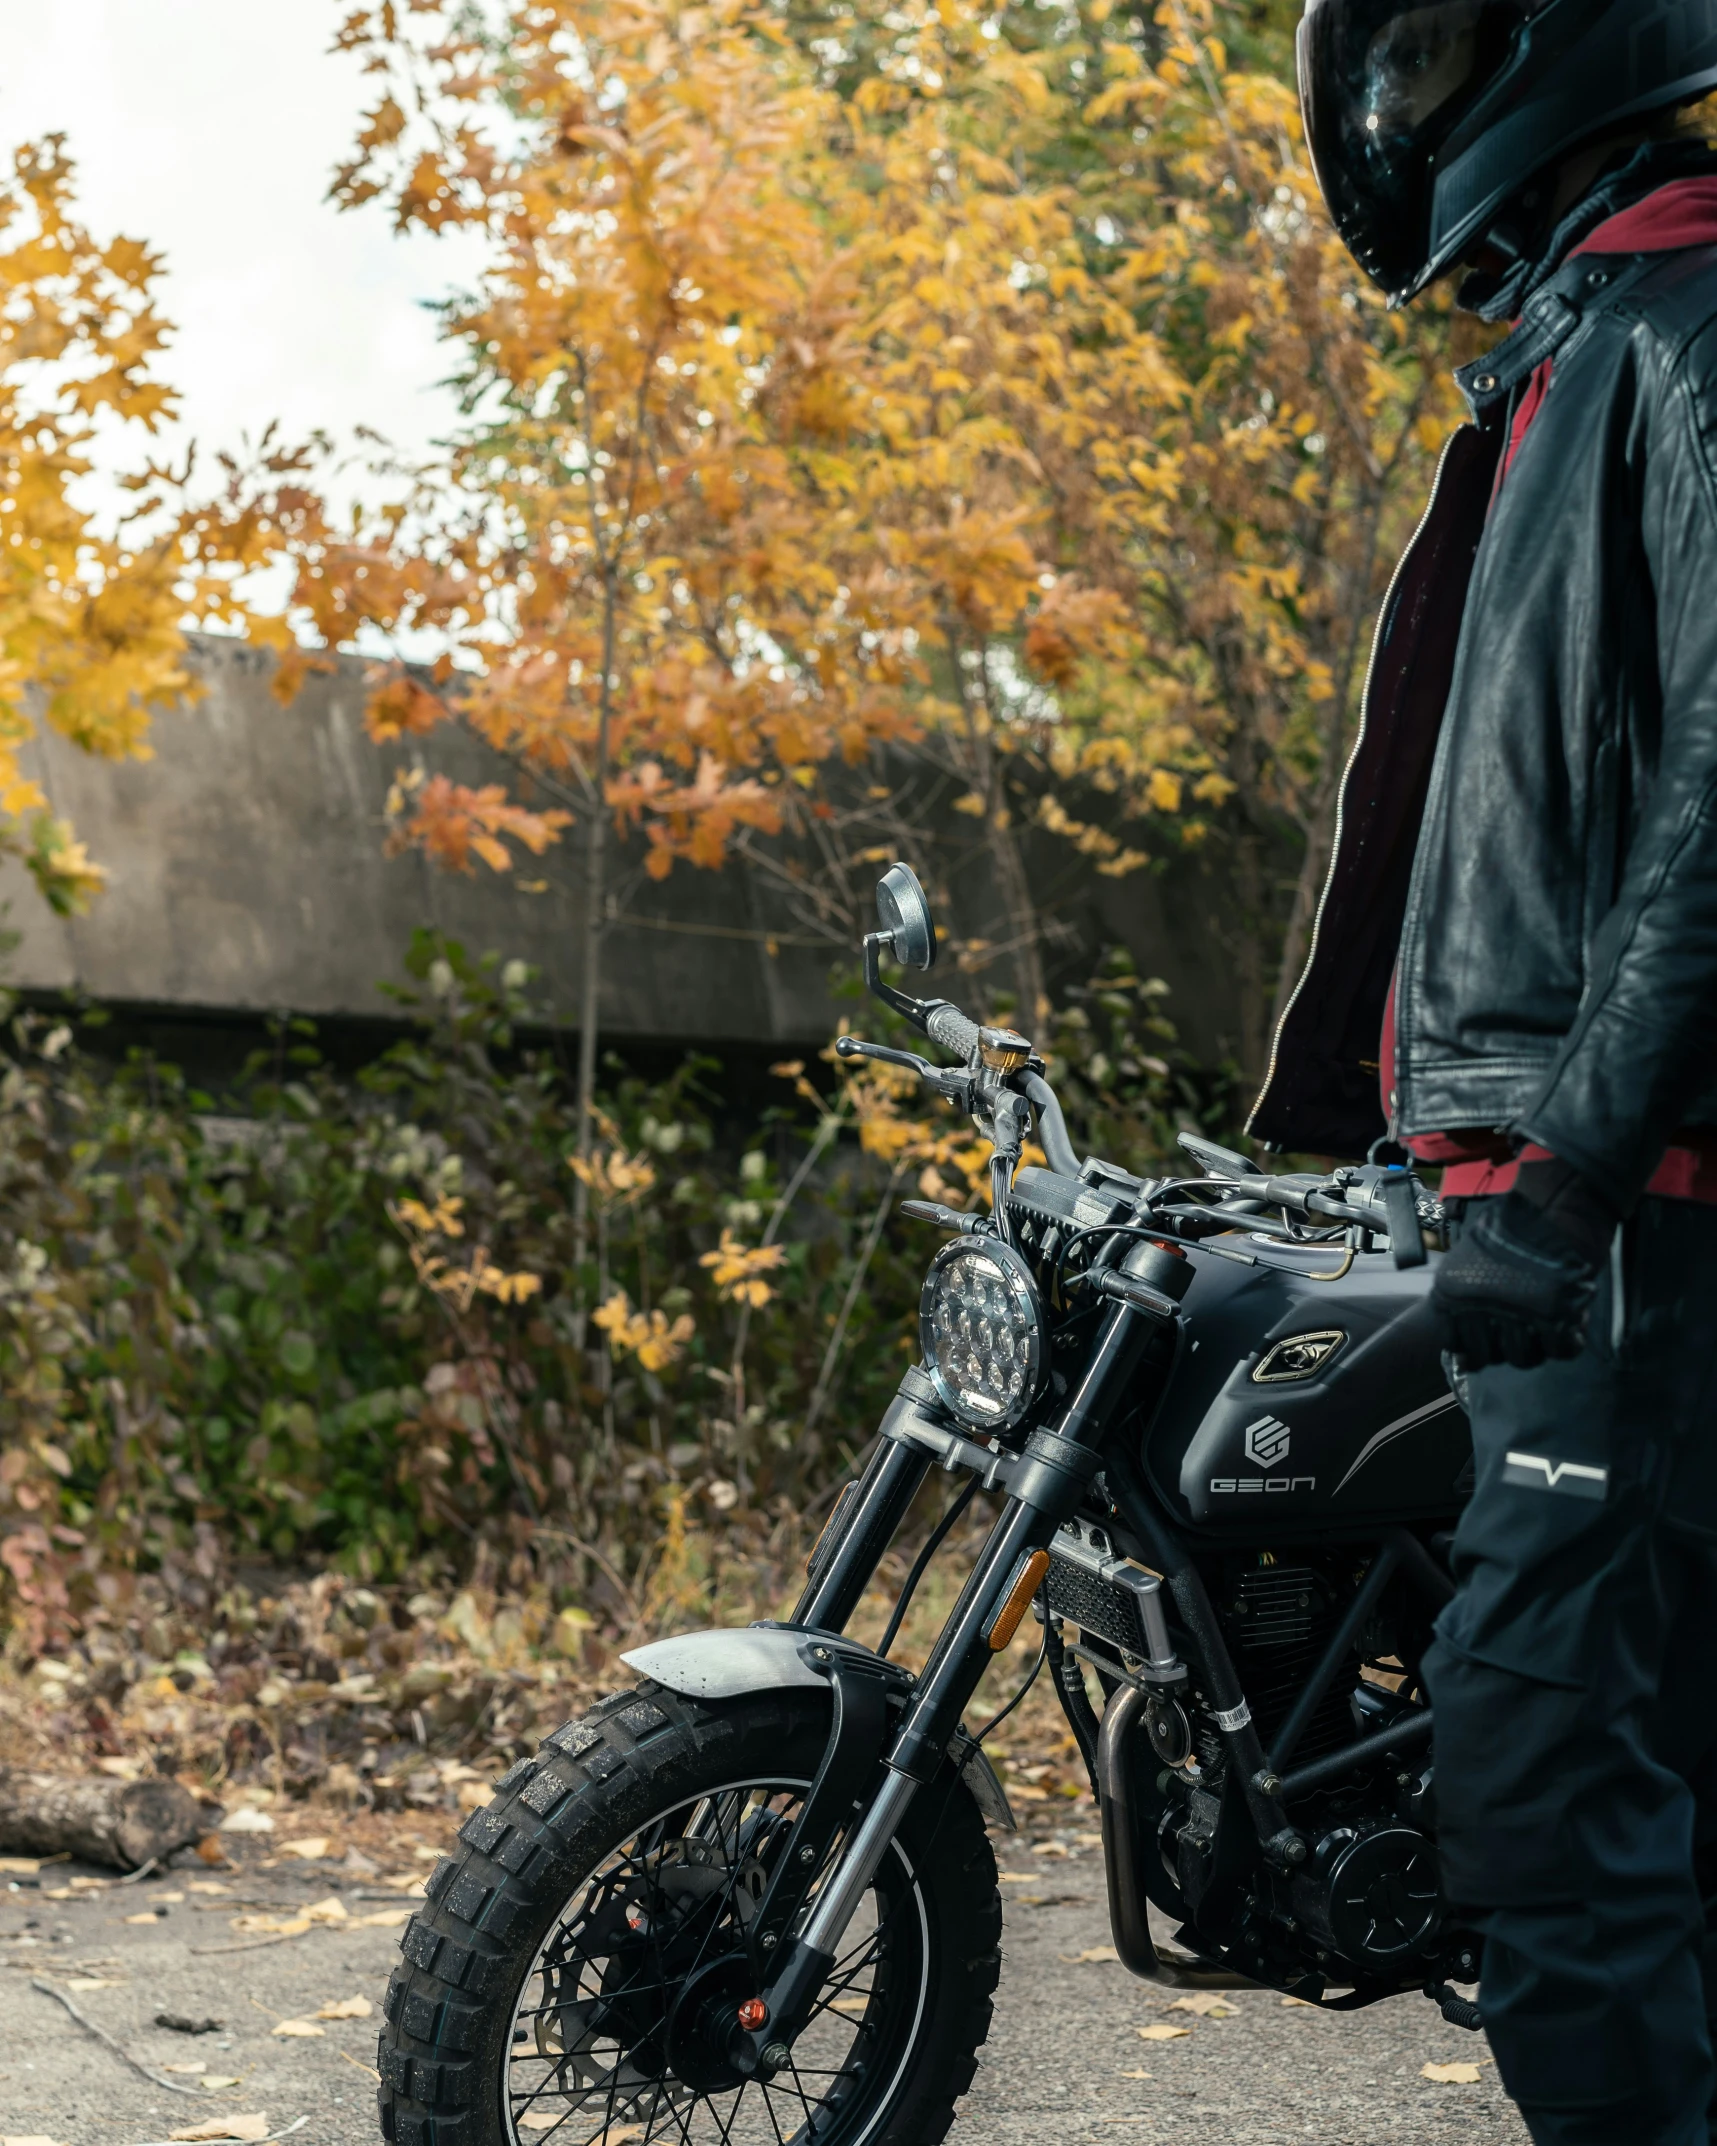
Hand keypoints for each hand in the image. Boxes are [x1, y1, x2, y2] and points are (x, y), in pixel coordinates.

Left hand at [1431, 1158, 1617, 1370]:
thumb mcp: (1469, 1255)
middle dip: (1506, 1348)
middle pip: (1492, 1355)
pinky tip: (1569, 1331)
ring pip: (1523, 1357)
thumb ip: (1465, 1291)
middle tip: (1520, 1335)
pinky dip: (1566, 1344)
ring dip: (1535, 1349)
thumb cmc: (1512, 1224)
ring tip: (1543, 1331)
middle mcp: (1481, 1308)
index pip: (1456, 1344)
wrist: (1555, 1203)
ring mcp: (1520, 1314)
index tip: (1486, 1344)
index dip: (1474, 1348)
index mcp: (1453, 1293)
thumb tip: (1463, 1330)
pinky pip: (1560, 1350)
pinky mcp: (1558, 1314)